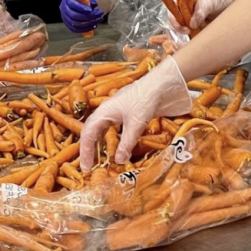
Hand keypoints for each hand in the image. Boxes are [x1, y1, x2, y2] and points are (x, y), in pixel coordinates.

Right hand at [60, 0, 104, 33]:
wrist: (81, 1)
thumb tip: (94, 4)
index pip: (72, 4)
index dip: (81, 8)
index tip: (91, 10)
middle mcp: (64, 9)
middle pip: (74, 16)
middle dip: (88, 16)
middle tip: (99, 13)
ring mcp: (65, 18)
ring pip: (76, 24)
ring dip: (89, 23)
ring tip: (99, 18)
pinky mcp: (69, 25)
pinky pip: (77, 29)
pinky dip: (86, 28)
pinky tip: (94, 24)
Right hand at [78, 58, 192, 169]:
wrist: (165, 83)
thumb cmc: (147, 98)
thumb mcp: (136, 123)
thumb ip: (127, 142)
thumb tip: (118, 160)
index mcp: (104, 111)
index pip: (88, 133)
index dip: (85, 151)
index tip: (86, 167)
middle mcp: (109, 111)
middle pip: (93, 131)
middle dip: (90, 148)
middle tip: (90, 166)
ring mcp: (120, 112)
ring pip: (105, 130)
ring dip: (102, 145)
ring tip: (102, 160)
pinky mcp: (131, 114)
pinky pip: (117, 130)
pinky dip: (116, 141)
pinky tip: (121, 149)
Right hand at [169, 0, 232, 31]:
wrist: (228, 3)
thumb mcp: (209, 3)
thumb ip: (200, 12)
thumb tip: (191, 24)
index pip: (172, 8)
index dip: (174, 18)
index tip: (182, 26)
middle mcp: (183, 7)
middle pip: (175, 19)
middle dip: (180, 27)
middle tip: (188, 31)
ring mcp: (189, 16)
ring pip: (182, 26)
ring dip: (187, 31)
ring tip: (196, 31)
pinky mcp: (195, 24)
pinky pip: (190, 31)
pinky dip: (193, 34)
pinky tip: (199, 34)